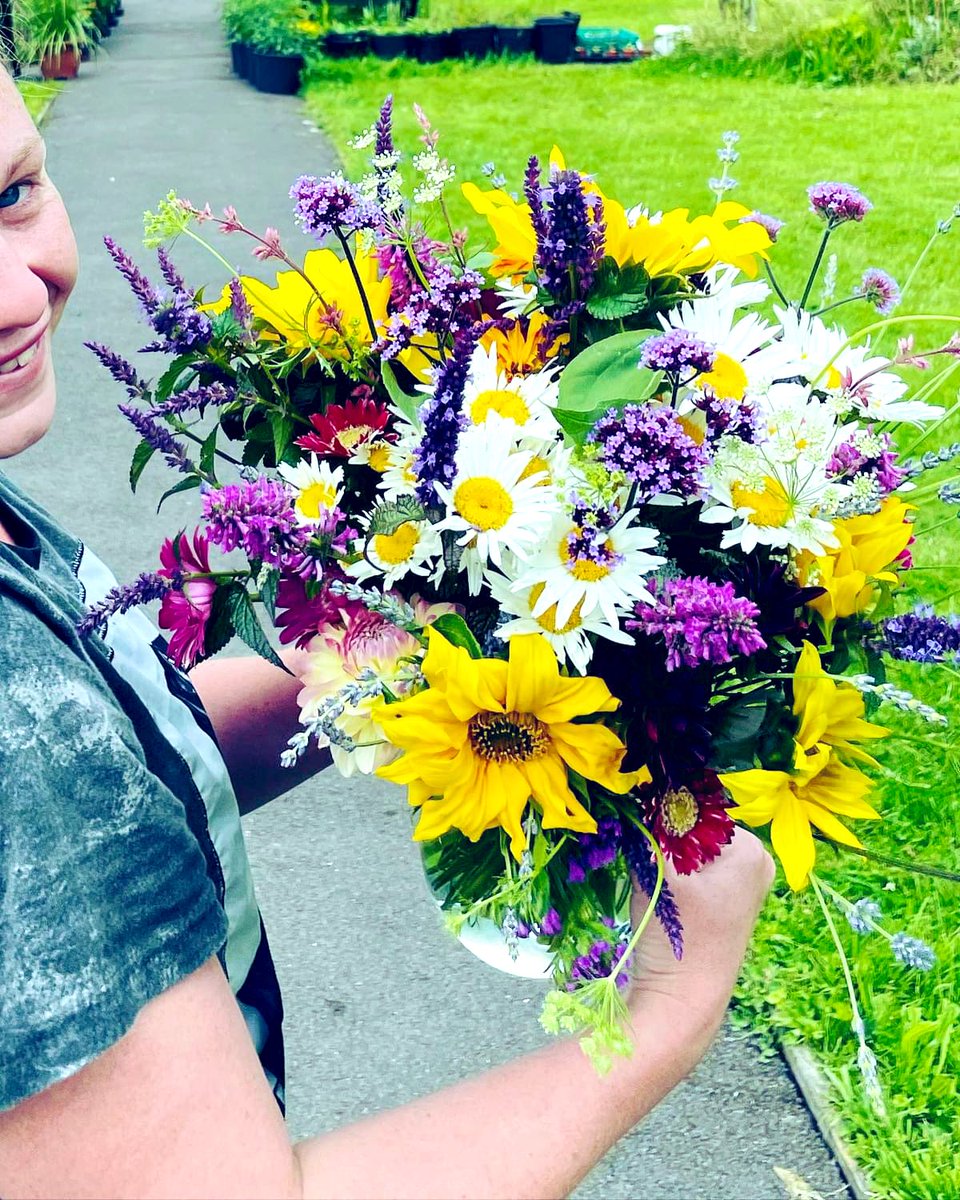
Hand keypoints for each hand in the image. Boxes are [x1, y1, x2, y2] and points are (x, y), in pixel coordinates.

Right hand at [628, 828, 775, 1030]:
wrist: (682, 1001)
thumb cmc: (678, 937)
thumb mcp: (658, 872)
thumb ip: (648, 826)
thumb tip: (638, 792)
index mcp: (750, 849)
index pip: (696, 809)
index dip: (663, 817)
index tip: (641, 833)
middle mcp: (757, 862)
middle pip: (696, 829)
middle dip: (666, 838)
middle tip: (648, 862)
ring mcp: (746, 885)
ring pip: (692, 850)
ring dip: (667, 858)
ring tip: (656, 884)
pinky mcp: (729, 904)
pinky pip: (696, 871)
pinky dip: (675, 876)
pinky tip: (664, 897)